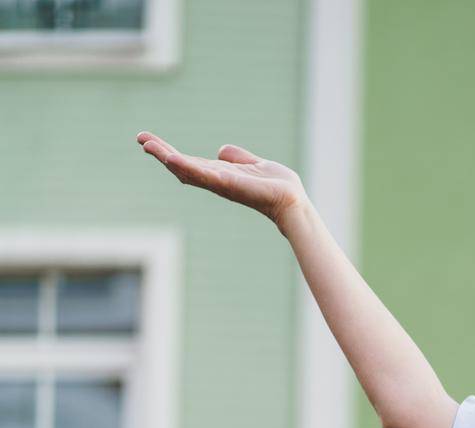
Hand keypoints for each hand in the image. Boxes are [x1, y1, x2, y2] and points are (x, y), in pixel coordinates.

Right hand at [135, 132, 307, 228]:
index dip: (168, 152)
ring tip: (149, 145)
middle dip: (161, 153)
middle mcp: (215, 181)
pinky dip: (188, 167)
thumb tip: (222, 150)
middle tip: (140, 139)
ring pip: (188, 170)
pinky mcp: (229, 185)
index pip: (188, 161)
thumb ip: (237, 157)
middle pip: (181, 166)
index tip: (148, 140)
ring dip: (167, 158)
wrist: (292, 199)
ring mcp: (220, 184)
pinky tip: (173, 159)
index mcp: (218, 174)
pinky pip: (204, 175)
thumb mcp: (253, 163)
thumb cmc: (276, 186)